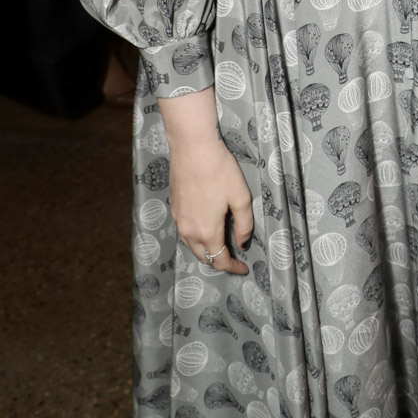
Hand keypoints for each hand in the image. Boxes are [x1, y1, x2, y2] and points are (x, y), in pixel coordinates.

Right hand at [167, 137, 253, 275]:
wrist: (192, 148)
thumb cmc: (220, 170)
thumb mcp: (240, 198)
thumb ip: (244, 225)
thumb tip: (242, 244)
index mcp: (207, 232)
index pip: (219, 260)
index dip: (233, 268)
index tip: (244, 268)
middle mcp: (189, 231)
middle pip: (203, 256)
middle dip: (219, 260)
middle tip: (233, 255)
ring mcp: (178, 220)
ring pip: (192, 245)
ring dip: (206, 249)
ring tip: (221, 242)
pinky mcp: (174, 208)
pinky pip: (185, 231)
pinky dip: (196, 236)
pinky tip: (206, 225)